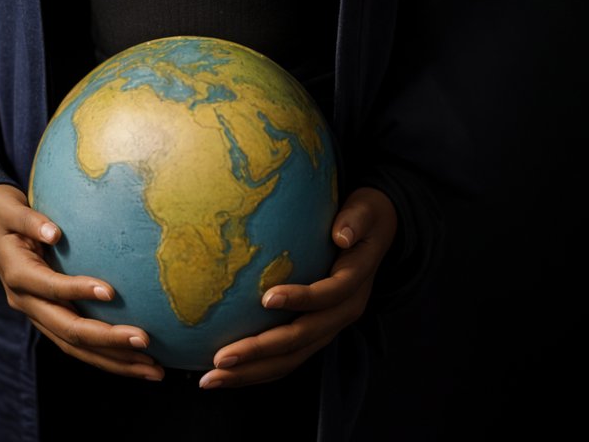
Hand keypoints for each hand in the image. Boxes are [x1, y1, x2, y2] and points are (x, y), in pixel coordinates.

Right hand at [0, 183, 164, 380]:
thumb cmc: (4, 214)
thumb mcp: (11, 210)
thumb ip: (31, 221)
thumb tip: (55, 231)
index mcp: (18, 276)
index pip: (51, 289)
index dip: (78, 291)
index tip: (111, 292)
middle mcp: (26, 303)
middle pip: (67, 331)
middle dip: (107, 340)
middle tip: (145, 340)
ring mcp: (37, 316)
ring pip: (75, 347)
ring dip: (114, 361)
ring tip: (152, 369)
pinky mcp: (48, 319)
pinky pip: (78, 344)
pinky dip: (106, 356)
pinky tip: (136, 362)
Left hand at [198, 186, 397, 389]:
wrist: (375, 235)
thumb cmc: (364, 217)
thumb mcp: (366, 211)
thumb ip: (354, 220)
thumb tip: (341, 235)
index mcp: (355, 285)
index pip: (328, 296)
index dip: (301, 299)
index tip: (266, 298)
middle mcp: (342, 313)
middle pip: (302, 340)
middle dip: (261, 352)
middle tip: (221, 358)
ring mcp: (328, 327)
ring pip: (291, 358)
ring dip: (252, 371)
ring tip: (213, 377)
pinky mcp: (315, 333)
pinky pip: (286, 357)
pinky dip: (257, 368)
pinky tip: (227, 371)